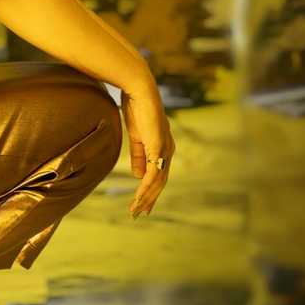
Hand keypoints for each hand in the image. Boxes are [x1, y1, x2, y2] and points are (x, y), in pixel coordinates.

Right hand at [120, 84, 174, 216]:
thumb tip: (138, 176)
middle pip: (161, 181)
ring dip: (146, 197)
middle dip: (150, 198)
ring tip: (136, 209)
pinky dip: (146, 187)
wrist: (139, 91)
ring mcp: (165, 149)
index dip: (151, 190)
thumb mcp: (136, 136)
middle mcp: (168, 150)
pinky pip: (152, 173)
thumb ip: (138, 155)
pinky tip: (139, 196)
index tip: (143, 203)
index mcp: (164, 146)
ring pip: (157, 181)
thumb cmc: (137, 108)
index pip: (159, 174)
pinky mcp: (158, 147)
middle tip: (140, 213)